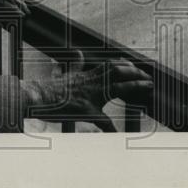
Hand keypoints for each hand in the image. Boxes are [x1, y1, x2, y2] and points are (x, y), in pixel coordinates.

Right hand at [22, 53, 152, 131]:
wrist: (38, 97)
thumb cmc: (50, 88)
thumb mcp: (64, 73)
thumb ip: (75, 65)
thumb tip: (78, 53)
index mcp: (88, 75)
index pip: (111, 65)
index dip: (126, 66)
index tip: (137, 67)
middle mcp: (92, 82)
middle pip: (119, 72)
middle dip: (136, 74)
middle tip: (149, 78)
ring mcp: (90, 95)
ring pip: (117, 87)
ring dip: (134, 87)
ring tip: (148, 87)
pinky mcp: (86, 110)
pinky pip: (102, 120)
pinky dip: (111, 128)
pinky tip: (118, 134)